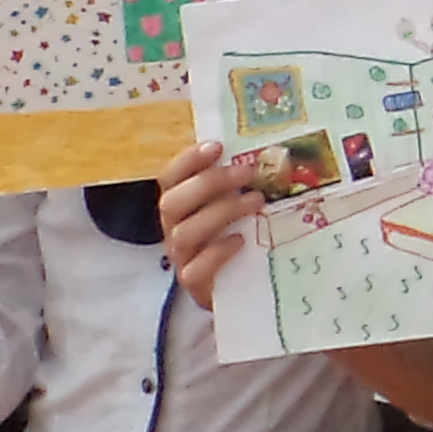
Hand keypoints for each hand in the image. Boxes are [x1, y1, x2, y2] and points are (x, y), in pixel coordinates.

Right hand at [157, 139, 263, 306]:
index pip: (169, 178)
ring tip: (256, 201)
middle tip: (247, 172)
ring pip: (185, 233)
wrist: (238, 285)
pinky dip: (217, 252)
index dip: (188, 160)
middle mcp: (174, 228)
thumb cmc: (234, 234)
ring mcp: (181, 257)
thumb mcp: (233, 205)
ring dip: (221, 212)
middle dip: (209, 183)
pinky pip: (196, 269)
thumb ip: (237, 182)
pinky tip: (240, 240)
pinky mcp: (193, 283)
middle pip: (172, 203)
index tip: (217, 146)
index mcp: (179, 204)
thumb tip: (263, 152)